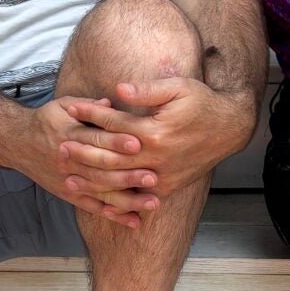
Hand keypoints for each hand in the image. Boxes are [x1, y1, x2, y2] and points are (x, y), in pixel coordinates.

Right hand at [14, 99, 159, 229]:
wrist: (17, 143)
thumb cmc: (47, 121)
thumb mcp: (63, 105)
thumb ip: (88, 105)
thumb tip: (111, 103)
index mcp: (69, 134)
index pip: (95, 139)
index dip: (117, 142)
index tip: (139, 143)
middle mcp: (69, 160)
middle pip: (101, 169)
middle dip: (128, 174)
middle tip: (153, 177)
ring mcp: (69, 180)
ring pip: (101, 192)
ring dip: (128, 200)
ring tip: (153, 203)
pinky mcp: (69, 194)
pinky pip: (93, 207)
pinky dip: (113, 215)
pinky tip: (134, 220)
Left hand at [59, 78, 251, 199]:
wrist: (229, 130)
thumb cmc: (202, 103)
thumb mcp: (179, 87)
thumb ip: (147, 90)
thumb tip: (117, 89)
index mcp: (156, 132)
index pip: (114, 123)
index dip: (90, 114)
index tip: (68, 108)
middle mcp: (157, 158)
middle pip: (111, 157)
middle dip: (83, 152)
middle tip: (59, 148)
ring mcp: (163, 177)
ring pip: (120, 182)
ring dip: (93, 182)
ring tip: (69, 179)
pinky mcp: (168, 188)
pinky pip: (137, 198)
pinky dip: (117, 201)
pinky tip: (99, 203)